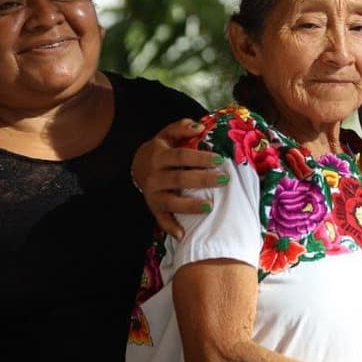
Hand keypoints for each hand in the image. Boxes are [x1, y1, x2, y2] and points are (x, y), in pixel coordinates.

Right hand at [132, 119, 225, 237]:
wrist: (137, 165)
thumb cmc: (161, 149)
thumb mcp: (167, 134)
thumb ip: (181, 128)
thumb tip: (199, 126)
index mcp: (159, 156)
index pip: (181, 156)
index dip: (200, 158)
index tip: (220, 159)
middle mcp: (154, 176)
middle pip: (179, 179)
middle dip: (202, 180)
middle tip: (224, 180)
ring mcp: (153, 194)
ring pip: (171, 202)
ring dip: (190, 205)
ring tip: (210, 206)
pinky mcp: (153, 208)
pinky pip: (161, 220)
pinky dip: (170, 228)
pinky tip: (182, 234)